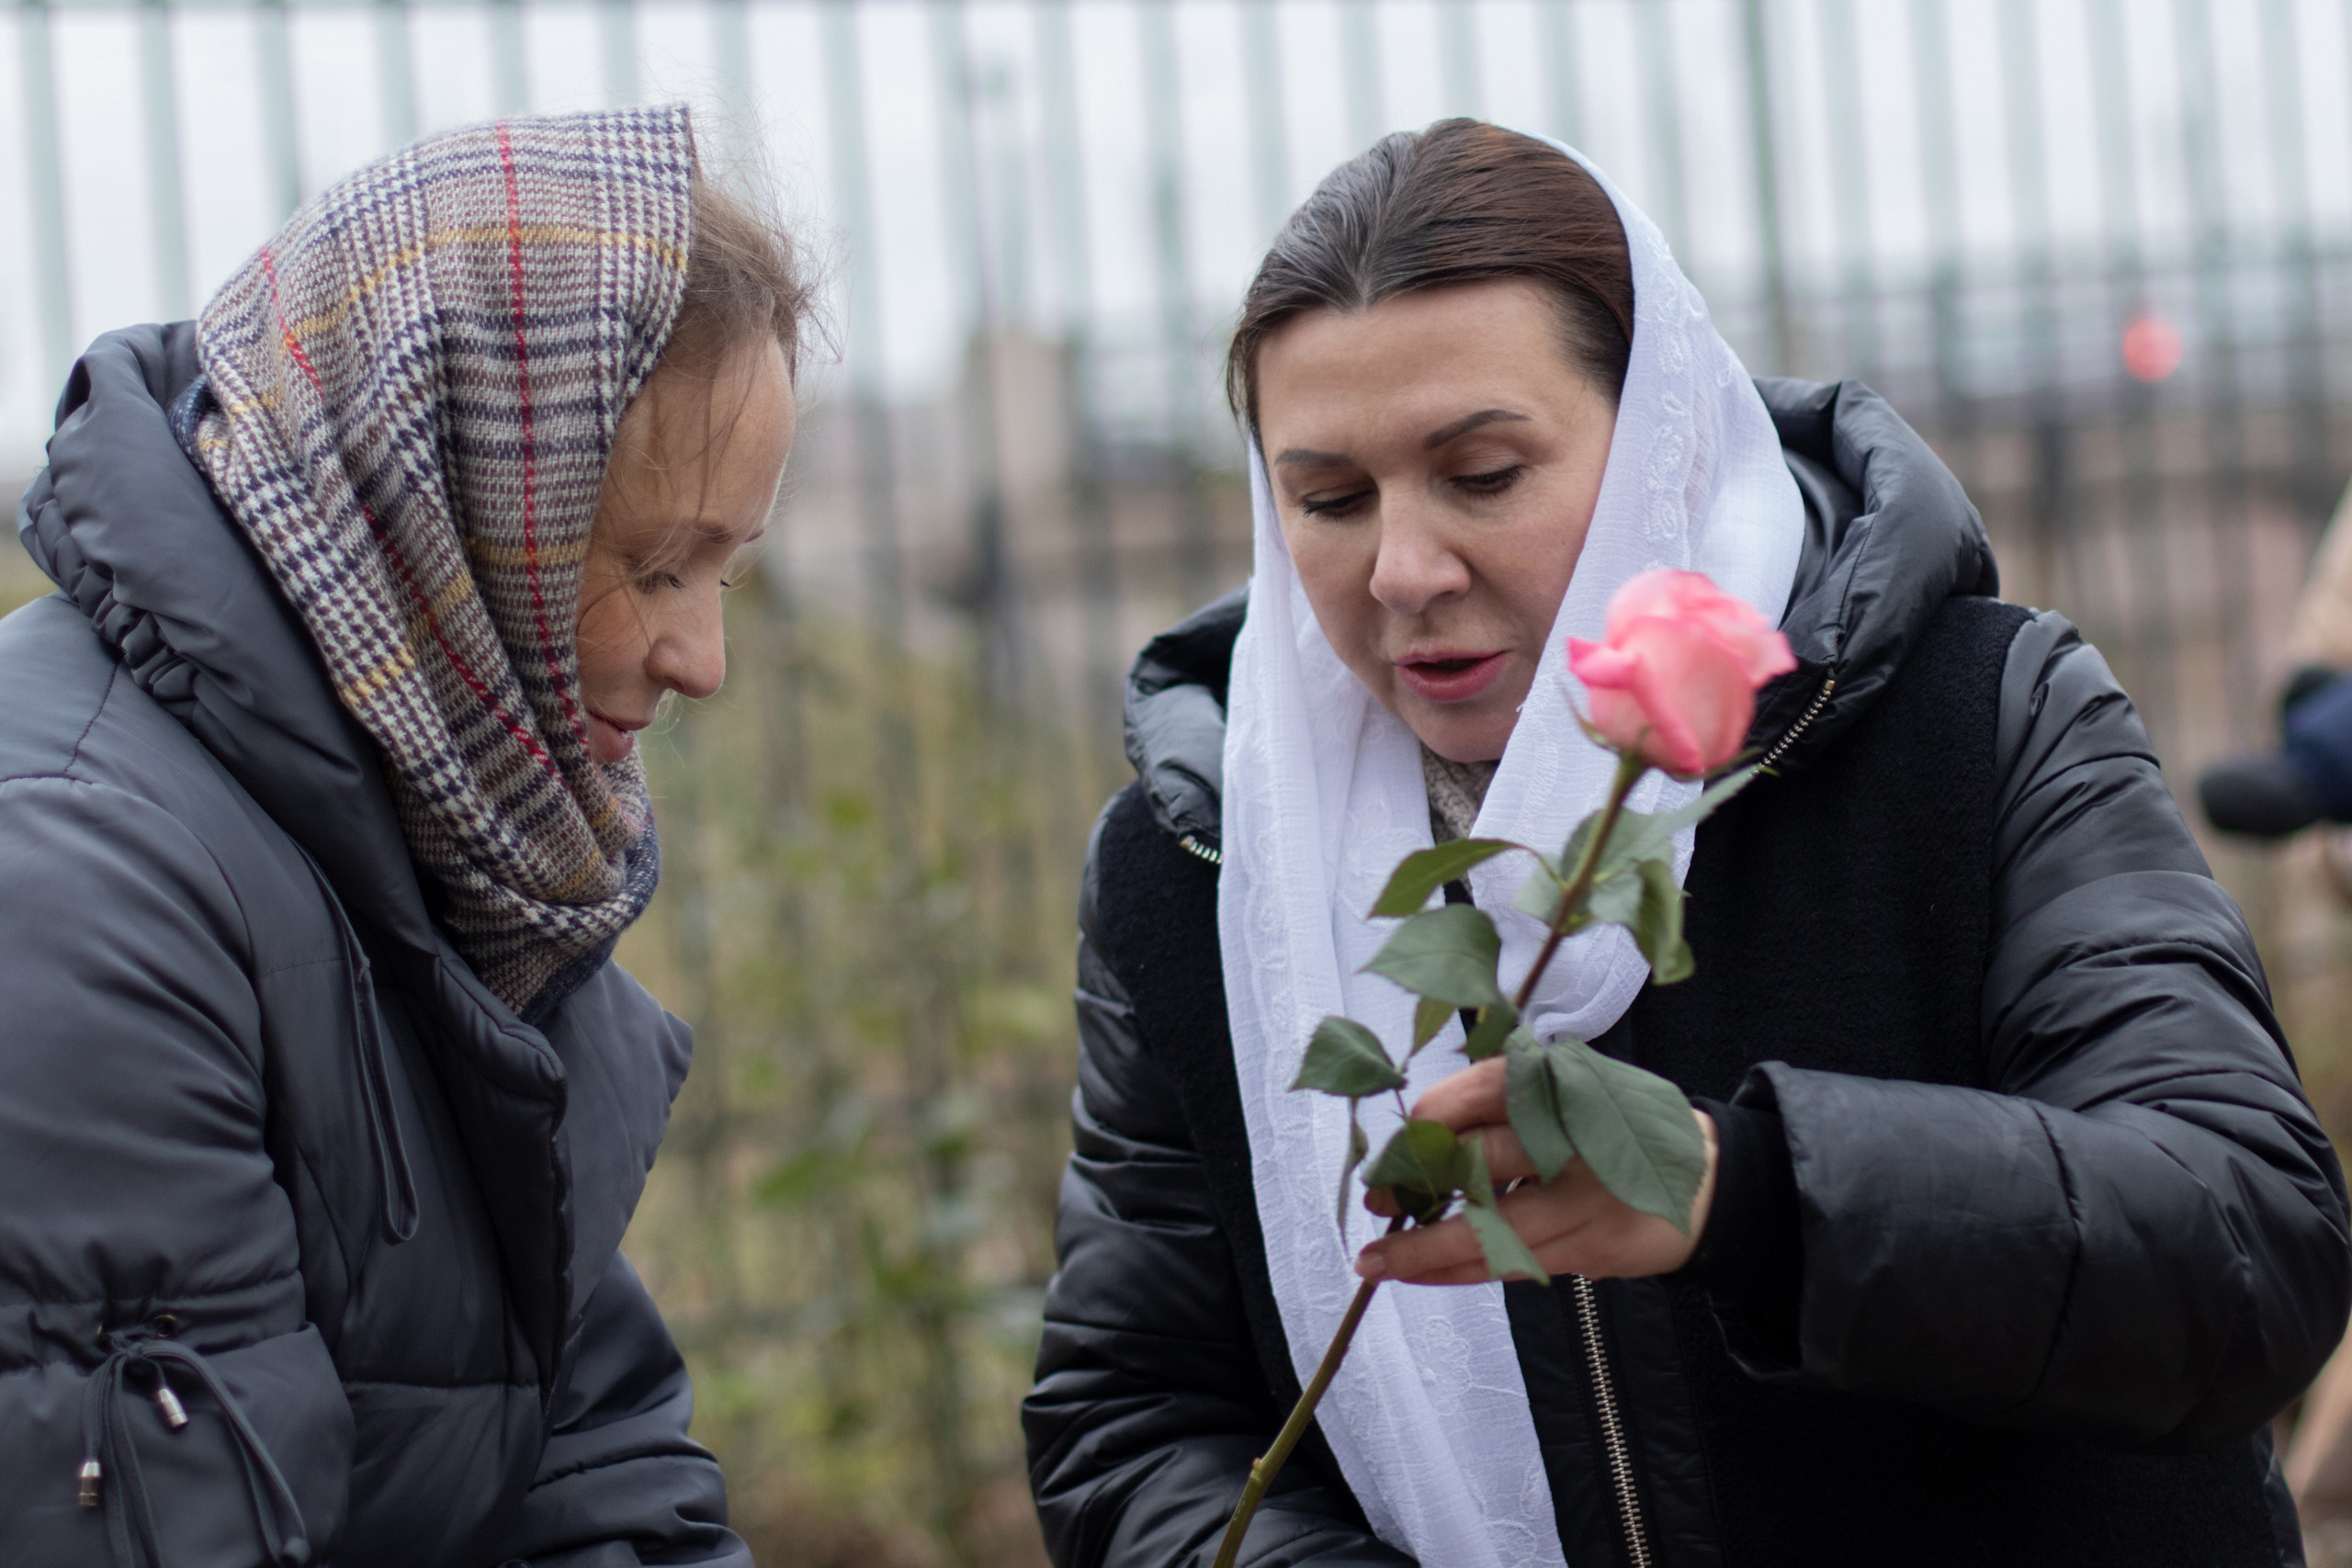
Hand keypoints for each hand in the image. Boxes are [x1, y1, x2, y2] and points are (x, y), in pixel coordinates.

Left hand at [1356, 1057, 1717, 1285]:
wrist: (1705, 1178)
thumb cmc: (1609, 1128)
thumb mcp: (1565, 1089)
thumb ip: (1499, 1101)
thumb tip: (1412, 1135)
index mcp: (1563, 1085)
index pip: (1482, 1091)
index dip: (1428, 1121)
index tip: (1390, 1147)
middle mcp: (1576, 1139)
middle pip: (1483, 1162)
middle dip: (1418, 1188)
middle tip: (1376, 1204)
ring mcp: (1588, 1200)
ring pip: (1493, 1232)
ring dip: (1425, 1252)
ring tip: (1374, 1262)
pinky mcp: (1594, 1249)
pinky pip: (1514, 1266)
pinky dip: (1460, 1273)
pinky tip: (1420, 1275)